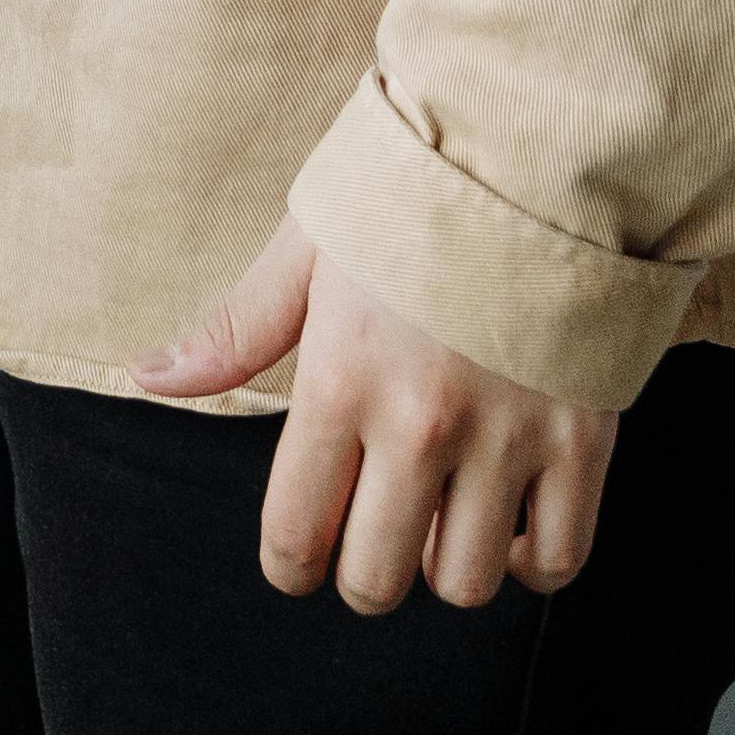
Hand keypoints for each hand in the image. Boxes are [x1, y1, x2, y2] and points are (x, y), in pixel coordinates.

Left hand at [138, 223, 614, 614]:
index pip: (296, 532)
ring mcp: (509, 437)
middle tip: (366, 544)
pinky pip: (558, 556)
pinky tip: (509, 524)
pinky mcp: (583, 440)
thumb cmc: (411, 195)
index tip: (295, 563)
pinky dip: (530, 561)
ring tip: (440, 520)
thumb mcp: (308, 249)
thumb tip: (151, 377)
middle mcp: (421, 424)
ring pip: (466, 582)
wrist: (538, 152)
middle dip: (360, 576)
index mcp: (341, 380)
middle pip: (377, 579)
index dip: (289, 566)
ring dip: (444, 567)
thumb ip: (235, 330)